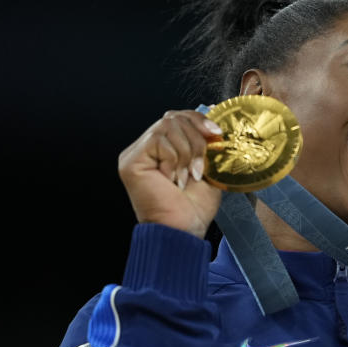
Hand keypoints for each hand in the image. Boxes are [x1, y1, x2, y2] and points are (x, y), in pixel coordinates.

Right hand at [118, 109, 223, 237]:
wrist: (184, 229)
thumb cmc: (194, 206)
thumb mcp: (207, 167)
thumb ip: (207, 144)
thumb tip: (216, 120)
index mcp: (164, 148)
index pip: (178, 117)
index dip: (199, 120)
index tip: (217, 133)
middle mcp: (146, 148)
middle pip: (173, 117)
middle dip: (196, 139)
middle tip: (200, 167)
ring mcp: (136, 153)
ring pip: (168, 126)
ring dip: (187, 152)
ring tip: (187, 176)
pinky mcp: (131, 160)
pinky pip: (158, 140)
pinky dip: (174, 159)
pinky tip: (173, 179)